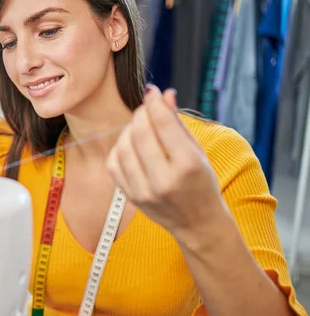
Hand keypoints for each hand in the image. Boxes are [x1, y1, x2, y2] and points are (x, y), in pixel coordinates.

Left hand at [106, 85, 227, 240]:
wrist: (198, 223)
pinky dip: (119, 149)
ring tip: (139, 127)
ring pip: (123, 147)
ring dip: (128, 130)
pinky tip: (130, 145)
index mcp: (187, 165)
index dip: (154, 103)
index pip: (163, 124)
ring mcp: (145, 191)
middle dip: (140, 114)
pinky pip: (114, 164)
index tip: (152, 92)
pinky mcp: (131, 198)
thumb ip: (178, 124)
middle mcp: (164, 180)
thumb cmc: (202, 184)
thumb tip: (164, 94)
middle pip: (140, 134)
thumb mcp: (198, 153)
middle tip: (146, 109)